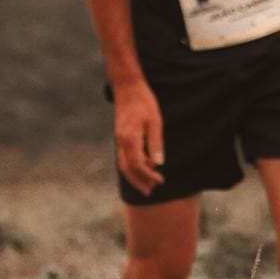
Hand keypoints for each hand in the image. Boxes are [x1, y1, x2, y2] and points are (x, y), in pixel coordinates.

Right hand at [112, 80, 165, 194]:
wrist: (127, 87)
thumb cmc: (144, 102)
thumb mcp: (155, 121)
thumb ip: (155, 143)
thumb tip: (158, 163)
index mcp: (130, 138)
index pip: (137, 165)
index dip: (148, 175)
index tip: (160, 180)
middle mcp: (121, 141)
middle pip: (128, 169)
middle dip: (139, 182)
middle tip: (151, 191)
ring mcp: (119, 139)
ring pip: (124, 165)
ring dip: (134, 177)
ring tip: (147, 185)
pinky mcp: (120, 137)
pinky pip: (123, 157)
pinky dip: (131, 167)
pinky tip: (142, 169)